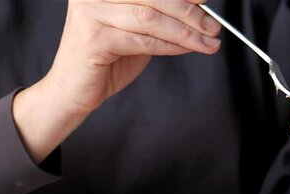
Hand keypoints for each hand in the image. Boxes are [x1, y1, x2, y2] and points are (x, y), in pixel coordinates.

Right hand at [13, 0, 220, 162]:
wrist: (76, 89)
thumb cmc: (108, 58)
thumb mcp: (139, 29)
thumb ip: (161, 15)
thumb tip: (199, 8)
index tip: (206, 0)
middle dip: (190, 13)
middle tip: (214, 26)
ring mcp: (90, 12)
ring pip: (151, 18)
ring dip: (186, 32)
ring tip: (208, 42)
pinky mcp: (93, 37)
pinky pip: (143, 40)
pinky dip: (170, 46)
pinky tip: (187, 49)